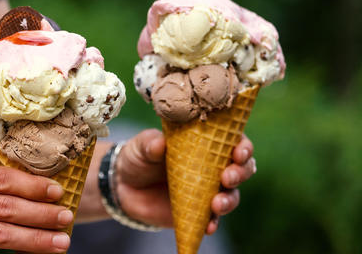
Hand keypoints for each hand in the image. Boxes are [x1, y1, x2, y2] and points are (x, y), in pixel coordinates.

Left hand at [114, 129, 255, 233]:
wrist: (123, 186)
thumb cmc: (138, 157)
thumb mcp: (140, 146)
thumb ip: (150, 144)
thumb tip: (159, 144)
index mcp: (204, 143)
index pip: (232, 140)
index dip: (242, 145)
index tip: (239, 151)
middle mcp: (212, 166)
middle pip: (241, 168)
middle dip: (240, 172)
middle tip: (228, 177)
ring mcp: (207, 189)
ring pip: (231, 195)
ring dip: (229, 200)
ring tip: (217, 204)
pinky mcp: (199, 211)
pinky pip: (213, 219)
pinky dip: (214, 223)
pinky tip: (209, 226)